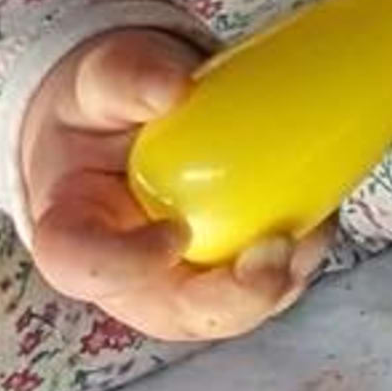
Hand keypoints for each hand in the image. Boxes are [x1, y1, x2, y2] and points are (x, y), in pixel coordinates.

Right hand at [15, 28, 327, 345]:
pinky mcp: (222, 269)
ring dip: (276, 283)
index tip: (174, 233)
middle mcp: (125, 274)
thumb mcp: (101, 77)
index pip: (81, 264)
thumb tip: (174, 87)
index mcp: (72, 228)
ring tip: (312, 233)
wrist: (126, 120)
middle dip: (229, 300)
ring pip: (226, 310)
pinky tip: (319, 221)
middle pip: (171, 313)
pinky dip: (296, 260)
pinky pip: (260, 283)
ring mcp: (178, 279)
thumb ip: (127, 77)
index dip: (127, 265)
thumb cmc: (103, 106)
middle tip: (273, 253)